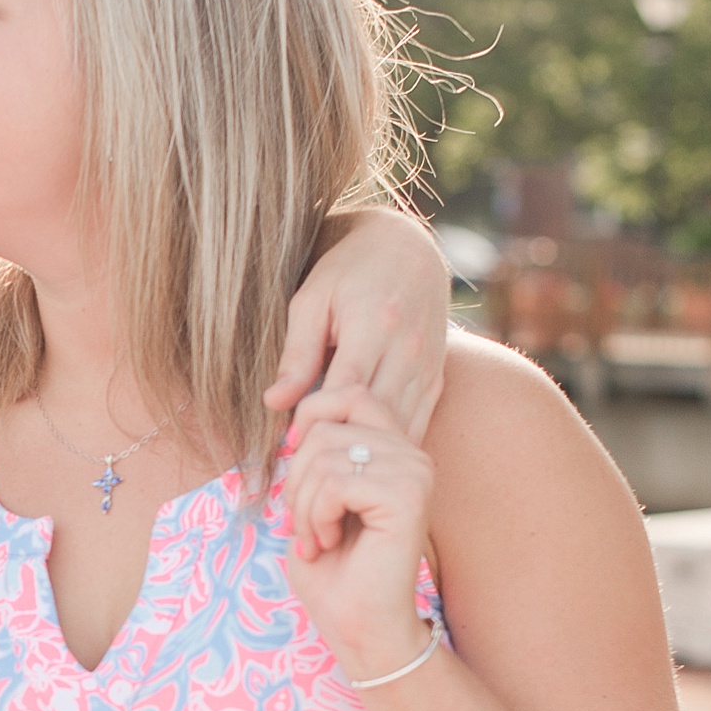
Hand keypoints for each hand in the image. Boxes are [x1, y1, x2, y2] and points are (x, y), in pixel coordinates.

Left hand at [266, 210, 449, 443]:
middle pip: (374, 416)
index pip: (344, 392)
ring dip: (366, 448)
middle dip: (339, 441)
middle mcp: (408, 349)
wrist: (408, 249)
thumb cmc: (349, 270)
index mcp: (374, 326)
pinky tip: (361, 450)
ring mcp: (426, 366)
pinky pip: (416, 425)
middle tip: (306, 461)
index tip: (288, 440)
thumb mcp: (312, 300)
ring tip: (330, 460)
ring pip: (398, 427)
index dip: (316, 421)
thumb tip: (274, 402)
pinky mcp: (436, 378)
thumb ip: (297, 353)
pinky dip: (389, 444)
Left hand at [282, 385, 438, 686]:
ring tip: (315, 539)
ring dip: (302, 505)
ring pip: (325, 454)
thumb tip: (295, 414)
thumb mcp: (314, 497)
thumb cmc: (335, 569)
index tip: (292, 464)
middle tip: (302, 524)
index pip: (348, 393)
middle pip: (327, 423)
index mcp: (394, 449)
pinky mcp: (408, 497)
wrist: (360, 626)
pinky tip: (328, 543)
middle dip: (296, 477)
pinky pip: (335, 483)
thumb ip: (316, 452)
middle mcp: (412, 454)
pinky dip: (315, 517)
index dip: (307, 419)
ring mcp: (415, 472)